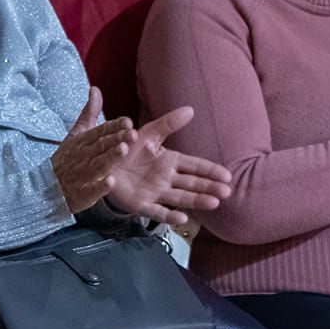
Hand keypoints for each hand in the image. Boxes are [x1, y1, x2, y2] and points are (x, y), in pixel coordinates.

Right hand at [50, 88, 136, 213]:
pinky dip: (99, 187)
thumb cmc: (67, 157)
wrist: (47, 186)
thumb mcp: (76, 133)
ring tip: (123, 151)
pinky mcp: (81, 193)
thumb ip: (89, 113)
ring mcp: (81, 175)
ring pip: (97, 165)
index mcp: (82, 141)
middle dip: (115, 140)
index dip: (113, 127)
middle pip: (101, 147)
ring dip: (109, 158)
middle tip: (132, 134)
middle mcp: (82, 156)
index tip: (128, 122)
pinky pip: (90, 190)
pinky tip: (110, 182)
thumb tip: (95, 89)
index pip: (100, 131)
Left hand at [96, 106, 234, 226]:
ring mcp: (155, 192)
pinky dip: (169, 215)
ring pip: (180, 197)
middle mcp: (166, 179)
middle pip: (192, 183)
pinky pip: (156, 211)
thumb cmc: (128, 148)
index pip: (195, 165)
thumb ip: (168, 124)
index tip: (227, 176)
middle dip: (209, 187)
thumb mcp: (148, 133)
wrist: (103, 163)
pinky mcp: (141, 204)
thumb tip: (190, 109)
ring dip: (196, 200)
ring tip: (214, 203)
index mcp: (169, 161)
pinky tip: (182, 219)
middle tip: (226, 191)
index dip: (210, 170)